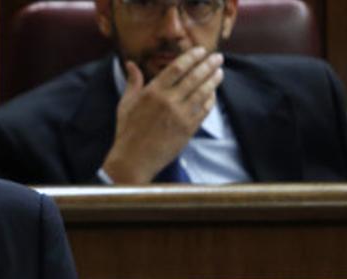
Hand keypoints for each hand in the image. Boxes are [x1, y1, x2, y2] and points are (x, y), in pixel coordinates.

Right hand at [101, 47, 223, 183]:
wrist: (134, 159)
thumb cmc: (127, 131)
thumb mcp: (126, 104)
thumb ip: (133, 82)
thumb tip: (130, 64)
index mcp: (153, 91)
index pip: (177, 67)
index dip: (192, 57)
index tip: (201, 51)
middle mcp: (168, 101)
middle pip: (194, 77)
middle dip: (208, 65)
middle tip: (218, 57)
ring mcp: (180, 115)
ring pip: (202, 92)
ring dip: (213, 80)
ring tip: (220, 72)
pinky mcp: (187, 129)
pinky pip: (204, 111)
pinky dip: (211, 100)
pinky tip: (213, 94)